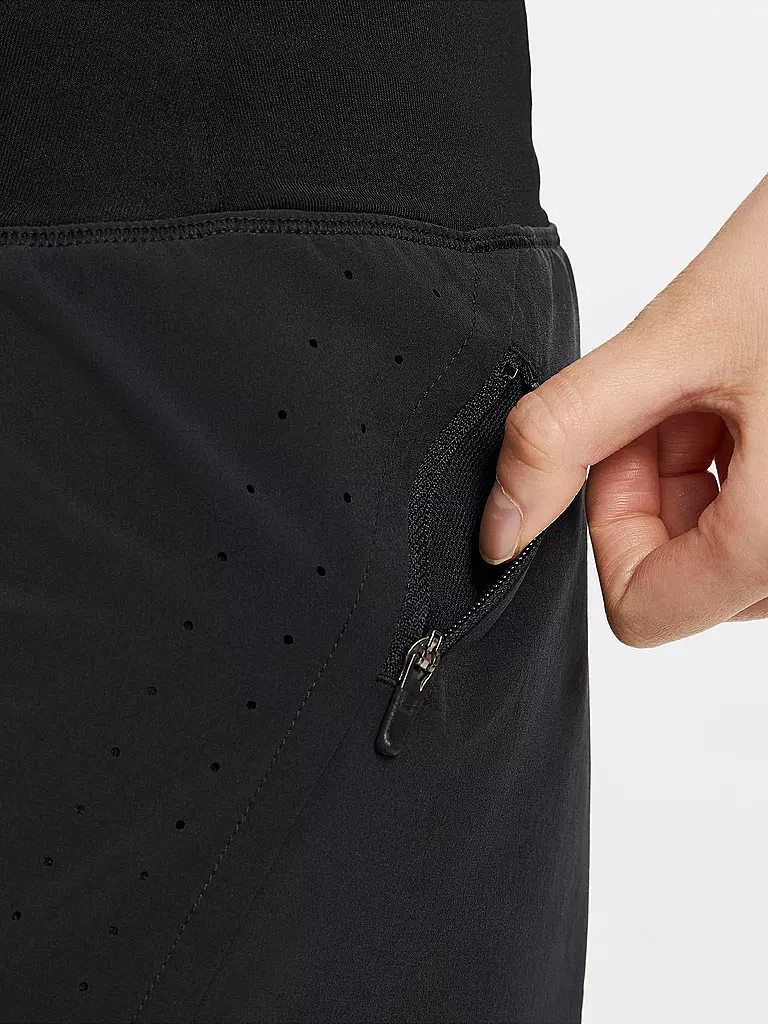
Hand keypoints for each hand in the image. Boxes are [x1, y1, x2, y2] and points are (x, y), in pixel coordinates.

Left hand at [479, 174, 767, 646]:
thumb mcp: (677, 342)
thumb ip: (565, 436)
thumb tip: (500, 529)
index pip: (643, 610)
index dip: (611, 518)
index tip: (629, 433)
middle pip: (684, 572)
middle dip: (656, 480)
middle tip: (686, 388)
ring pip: (723, 542)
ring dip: (697, 462)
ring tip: (727, 376)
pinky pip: (764, 511)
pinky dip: (738, 453)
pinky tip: (753, 384)